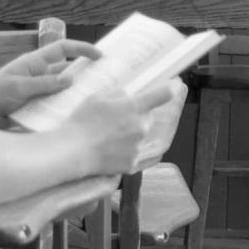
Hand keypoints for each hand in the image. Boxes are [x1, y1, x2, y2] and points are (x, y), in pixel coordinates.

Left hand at [0, 39, 102, 120]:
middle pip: (67, 70)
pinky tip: (72, 118)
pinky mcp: (34, 106)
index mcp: (35, 62)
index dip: (82, 49)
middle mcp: (38, 75)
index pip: (63, 49)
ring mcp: (37, 91)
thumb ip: (44, 83)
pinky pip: (53, 106)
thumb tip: (70, 80)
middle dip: (85, 74)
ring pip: (62, 90)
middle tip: (105, 83)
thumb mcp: (19, 87)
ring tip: (92, 104)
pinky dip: (63, 110)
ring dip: (75, 96)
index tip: (100, 56)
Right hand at [70, 77, 187, 175]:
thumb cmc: (82, 121)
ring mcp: (138, 147)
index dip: (171, 88)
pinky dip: (123, 151)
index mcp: (134, 107)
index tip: (176, 85)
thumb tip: (127, 96)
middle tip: (116, 119)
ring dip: (130, 134)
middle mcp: (142, 127)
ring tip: (107, 137)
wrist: (72, 152)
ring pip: (140, 136)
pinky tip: (108, 150)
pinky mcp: (132, 163)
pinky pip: (132, 153)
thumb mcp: (98, 98)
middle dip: (137, 116)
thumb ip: (118, 93)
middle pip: (147, 117)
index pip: (162, 94)